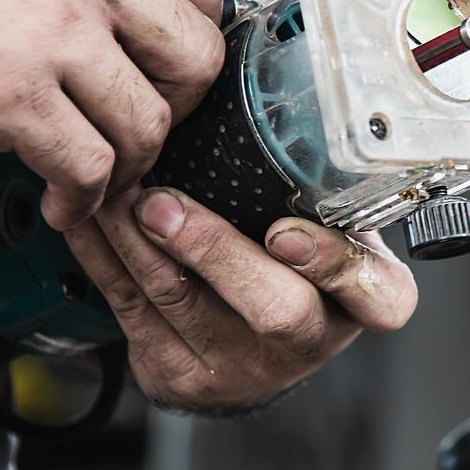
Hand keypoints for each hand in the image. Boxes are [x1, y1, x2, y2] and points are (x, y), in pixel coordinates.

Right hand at [0, 0, 224, 227]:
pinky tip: (64, 199)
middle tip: (140, 127)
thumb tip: (165, 14)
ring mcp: (49, 28)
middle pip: (196, 59)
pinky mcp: (6, 93)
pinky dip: (84, 197)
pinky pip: (88, 165)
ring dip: (129, 163)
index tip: (169, 74)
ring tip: (98, 173)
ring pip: (147, 122)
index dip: (195, 42)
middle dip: (179, 107)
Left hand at [64, 187, 418, 411]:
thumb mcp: (338, 227)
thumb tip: (289, 93)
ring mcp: (245, 368)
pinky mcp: (181, 375)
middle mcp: (311, 341)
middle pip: (274, 309)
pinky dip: (105, 256)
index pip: (377, 295)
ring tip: (114, 191)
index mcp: (368, 300)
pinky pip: (132, 310)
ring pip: (183, 302)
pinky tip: (92, 218)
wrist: (257, 351)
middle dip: (212, 252)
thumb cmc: (303, 263)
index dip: (331, 265)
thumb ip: (329, 189)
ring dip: (137, 241)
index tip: (283, 232)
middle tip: (162, 206)